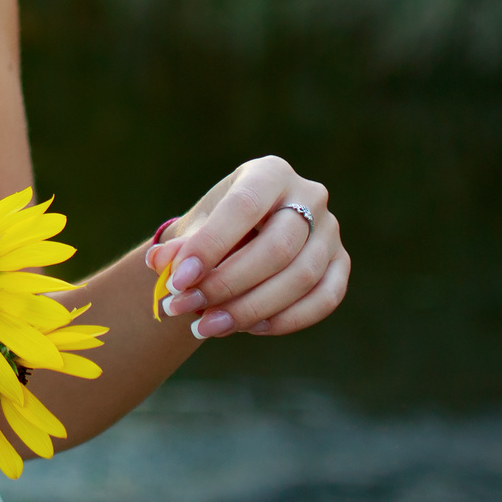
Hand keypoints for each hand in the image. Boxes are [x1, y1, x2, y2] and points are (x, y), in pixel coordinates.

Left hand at [144, 156, 348, 341]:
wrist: (241, 240)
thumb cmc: (214, 231)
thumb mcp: (194, 230)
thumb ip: (180, 246)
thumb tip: (160, 262)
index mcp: (270, 173)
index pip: (244, 207)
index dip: (210, 246)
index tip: (178, 280)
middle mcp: (309, 195)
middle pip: (277, 247)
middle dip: (227, 284)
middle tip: (185, 308)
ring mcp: (331, 230)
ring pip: (301, 277)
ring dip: (251, 308)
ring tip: (207, 327)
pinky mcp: (340, 263)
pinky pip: (325, 298)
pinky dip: (287, 319)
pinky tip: (249, 328)